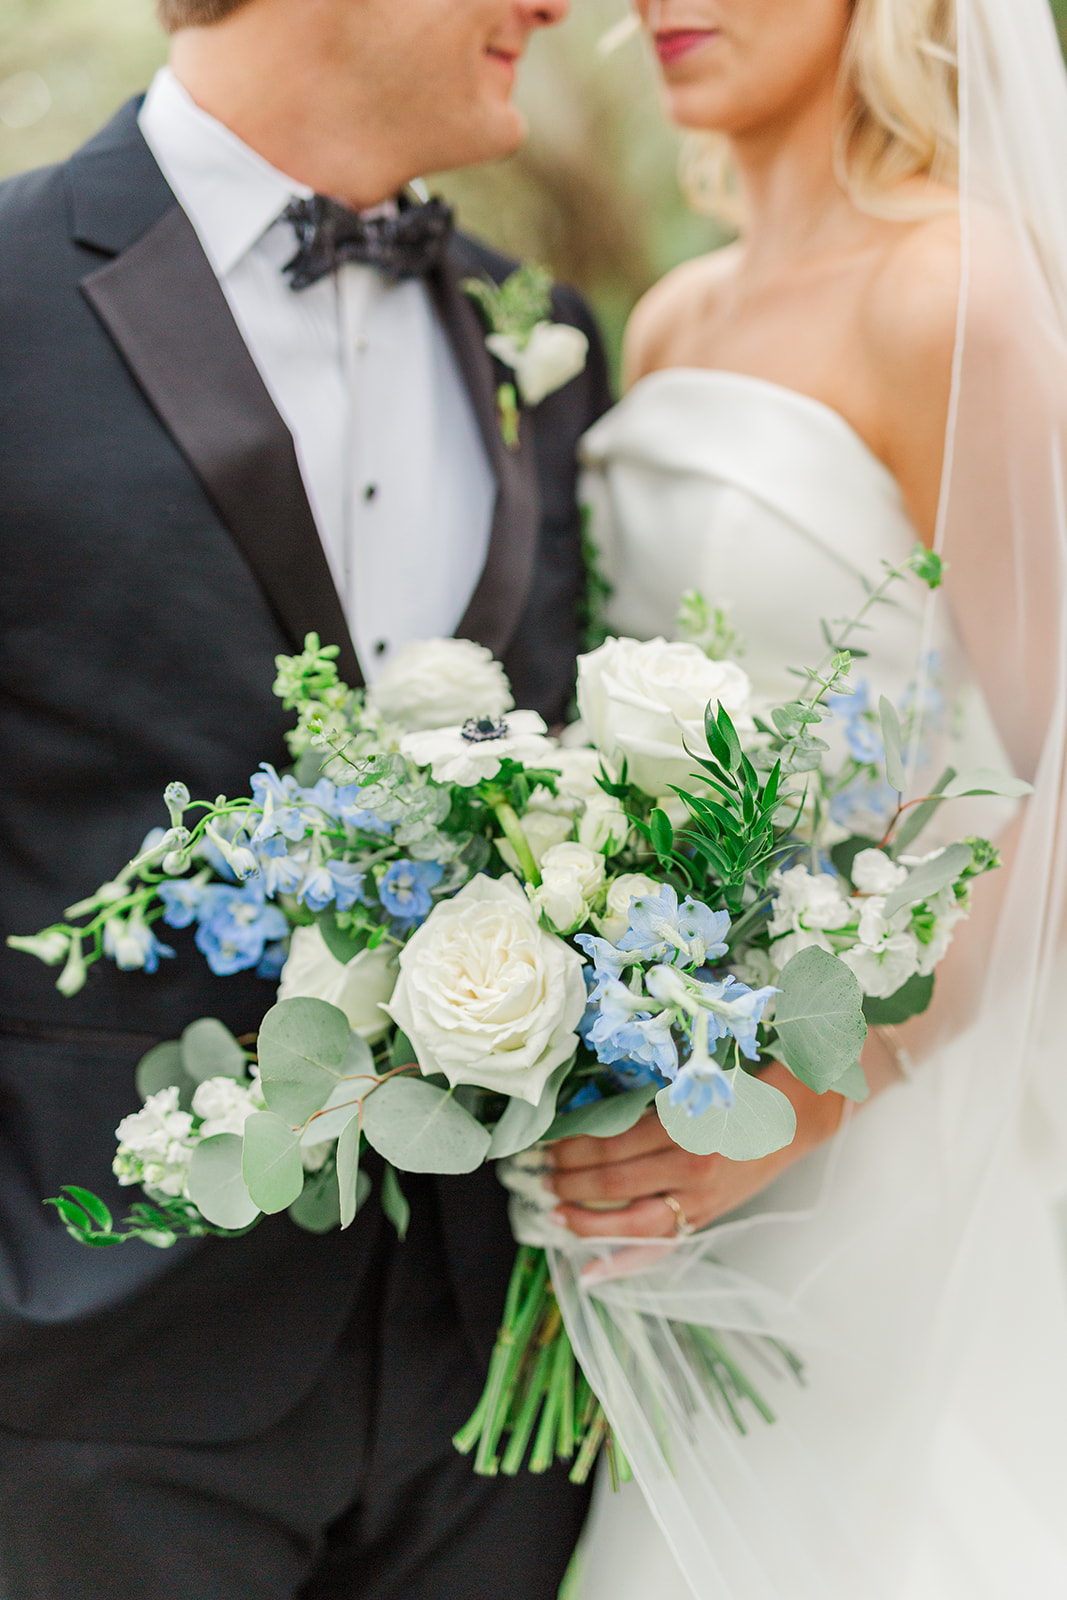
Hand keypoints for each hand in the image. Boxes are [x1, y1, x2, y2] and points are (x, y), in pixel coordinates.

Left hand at [545, 1064, 845, 1239]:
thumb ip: (650, 1102)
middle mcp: (691, 1168)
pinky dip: (624, 1263)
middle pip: (613, 1182)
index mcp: (685, 1128)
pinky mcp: (705, 1218)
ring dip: (583, 1218)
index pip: (612, 1144)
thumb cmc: (743, 1086)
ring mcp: (699, 1201)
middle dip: (566, 1180)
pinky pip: (659, 1247)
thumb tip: (590, 1114)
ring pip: (629, 1220)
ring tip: (551, 1211)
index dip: (570, 1147)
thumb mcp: (696, 1084)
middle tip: (532, 1175)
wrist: (798, 1114)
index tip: (541, 1144)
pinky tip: (590, 1273)